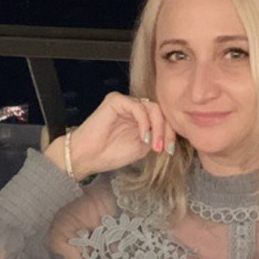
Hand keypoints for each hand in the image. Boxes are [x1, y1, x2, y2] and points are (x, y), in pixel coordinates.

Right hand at [43, 93, 175, 180]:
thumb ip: (155, 138)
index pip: (162, 118)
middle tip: (164, 148)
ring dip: (157, 128)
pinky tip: (144, 137)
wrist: (87, 157)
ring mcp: (125, 103)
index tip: (170, 151)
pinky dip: (145, 122)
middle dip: (166, 131)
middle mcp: (134, 107)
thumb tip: (170, 136)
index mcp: (140, 118)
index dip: (169, 133)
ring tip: (154, 145)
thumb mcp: (141, 148)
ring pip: (152, 108)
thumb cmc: (110, 154)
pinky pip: (138, 107)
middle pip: (160, 112)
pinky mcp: (116, 100)